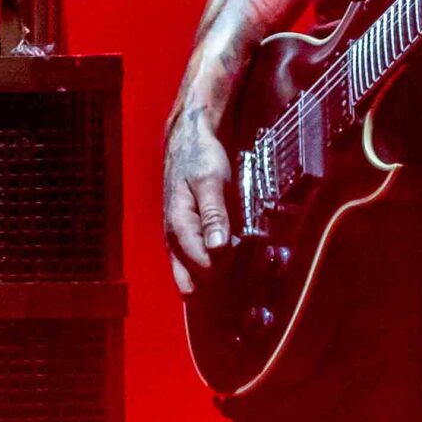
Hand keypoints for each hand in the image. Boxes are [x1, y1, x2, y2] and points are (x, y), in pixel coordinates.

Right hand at [163, 100, 233, 294]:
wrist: (187, 143)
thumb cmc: (199, 159)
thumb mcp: (210, 181)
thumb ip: (214, 215)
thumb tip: (218, 248)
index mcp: (179, 227)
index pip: (202, 265)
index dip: (227, 265)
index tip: (246, 253)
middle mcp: (174, 240)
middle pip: (196, 278)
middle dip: (222, 277)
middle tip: (247, 264)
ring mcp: (178, 241)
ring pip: (193, 277)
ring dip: (218, 275)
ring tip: (242, 266)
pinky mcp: (186, 238)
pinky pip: (196, 265)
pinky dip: (213, 268)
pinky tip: (231, 261)